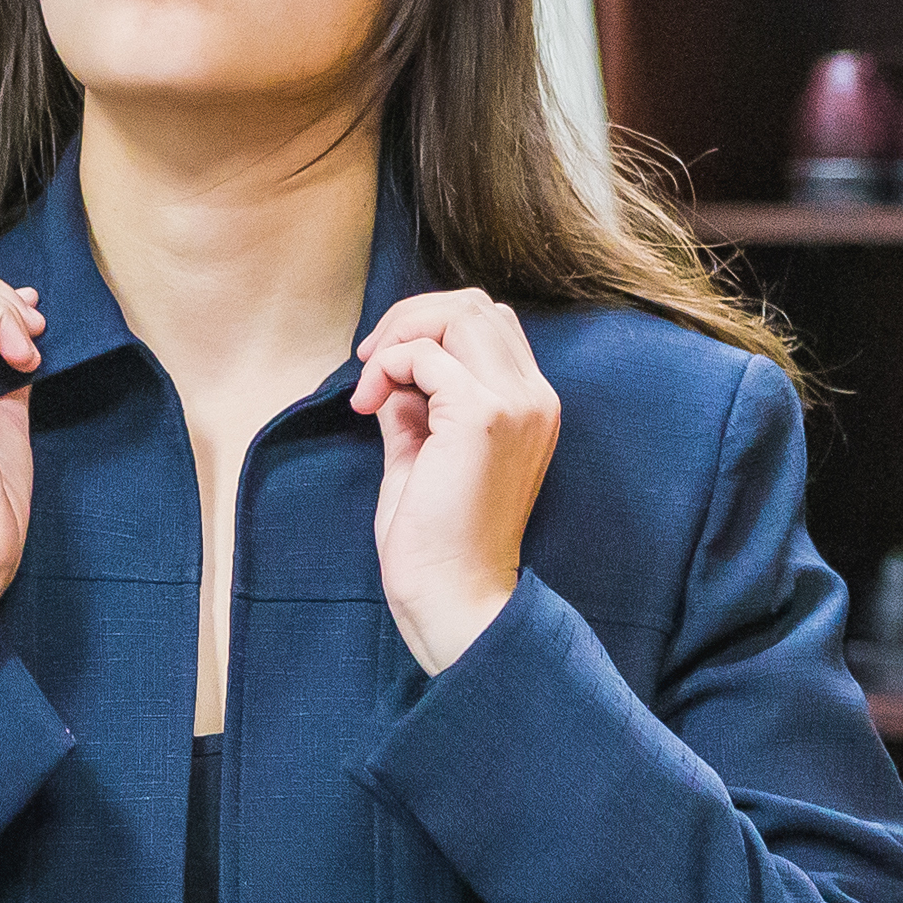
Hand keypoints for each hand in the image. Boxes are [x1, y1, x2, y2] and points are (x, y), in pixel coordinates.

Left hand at [350, 289, 559, 674]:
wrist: (452, 597)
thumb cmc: (434, 537)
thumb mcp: (424, 450)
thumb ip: (416, 402)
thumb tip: (390, 364)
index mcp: (530, 406)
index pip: (488, 322)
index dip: (430, 327)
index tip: (383, 366)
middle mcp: (534, 397)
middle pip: (474, 305)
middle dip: (410, 318)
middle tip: (367, 362)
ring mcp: (515, 403)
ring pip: (458, 314)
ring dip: (401, 335)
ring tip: (369, 381)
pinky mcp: (483, 415)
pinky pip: (426, 353)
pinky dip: (388, 365)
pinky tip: (367, 406)